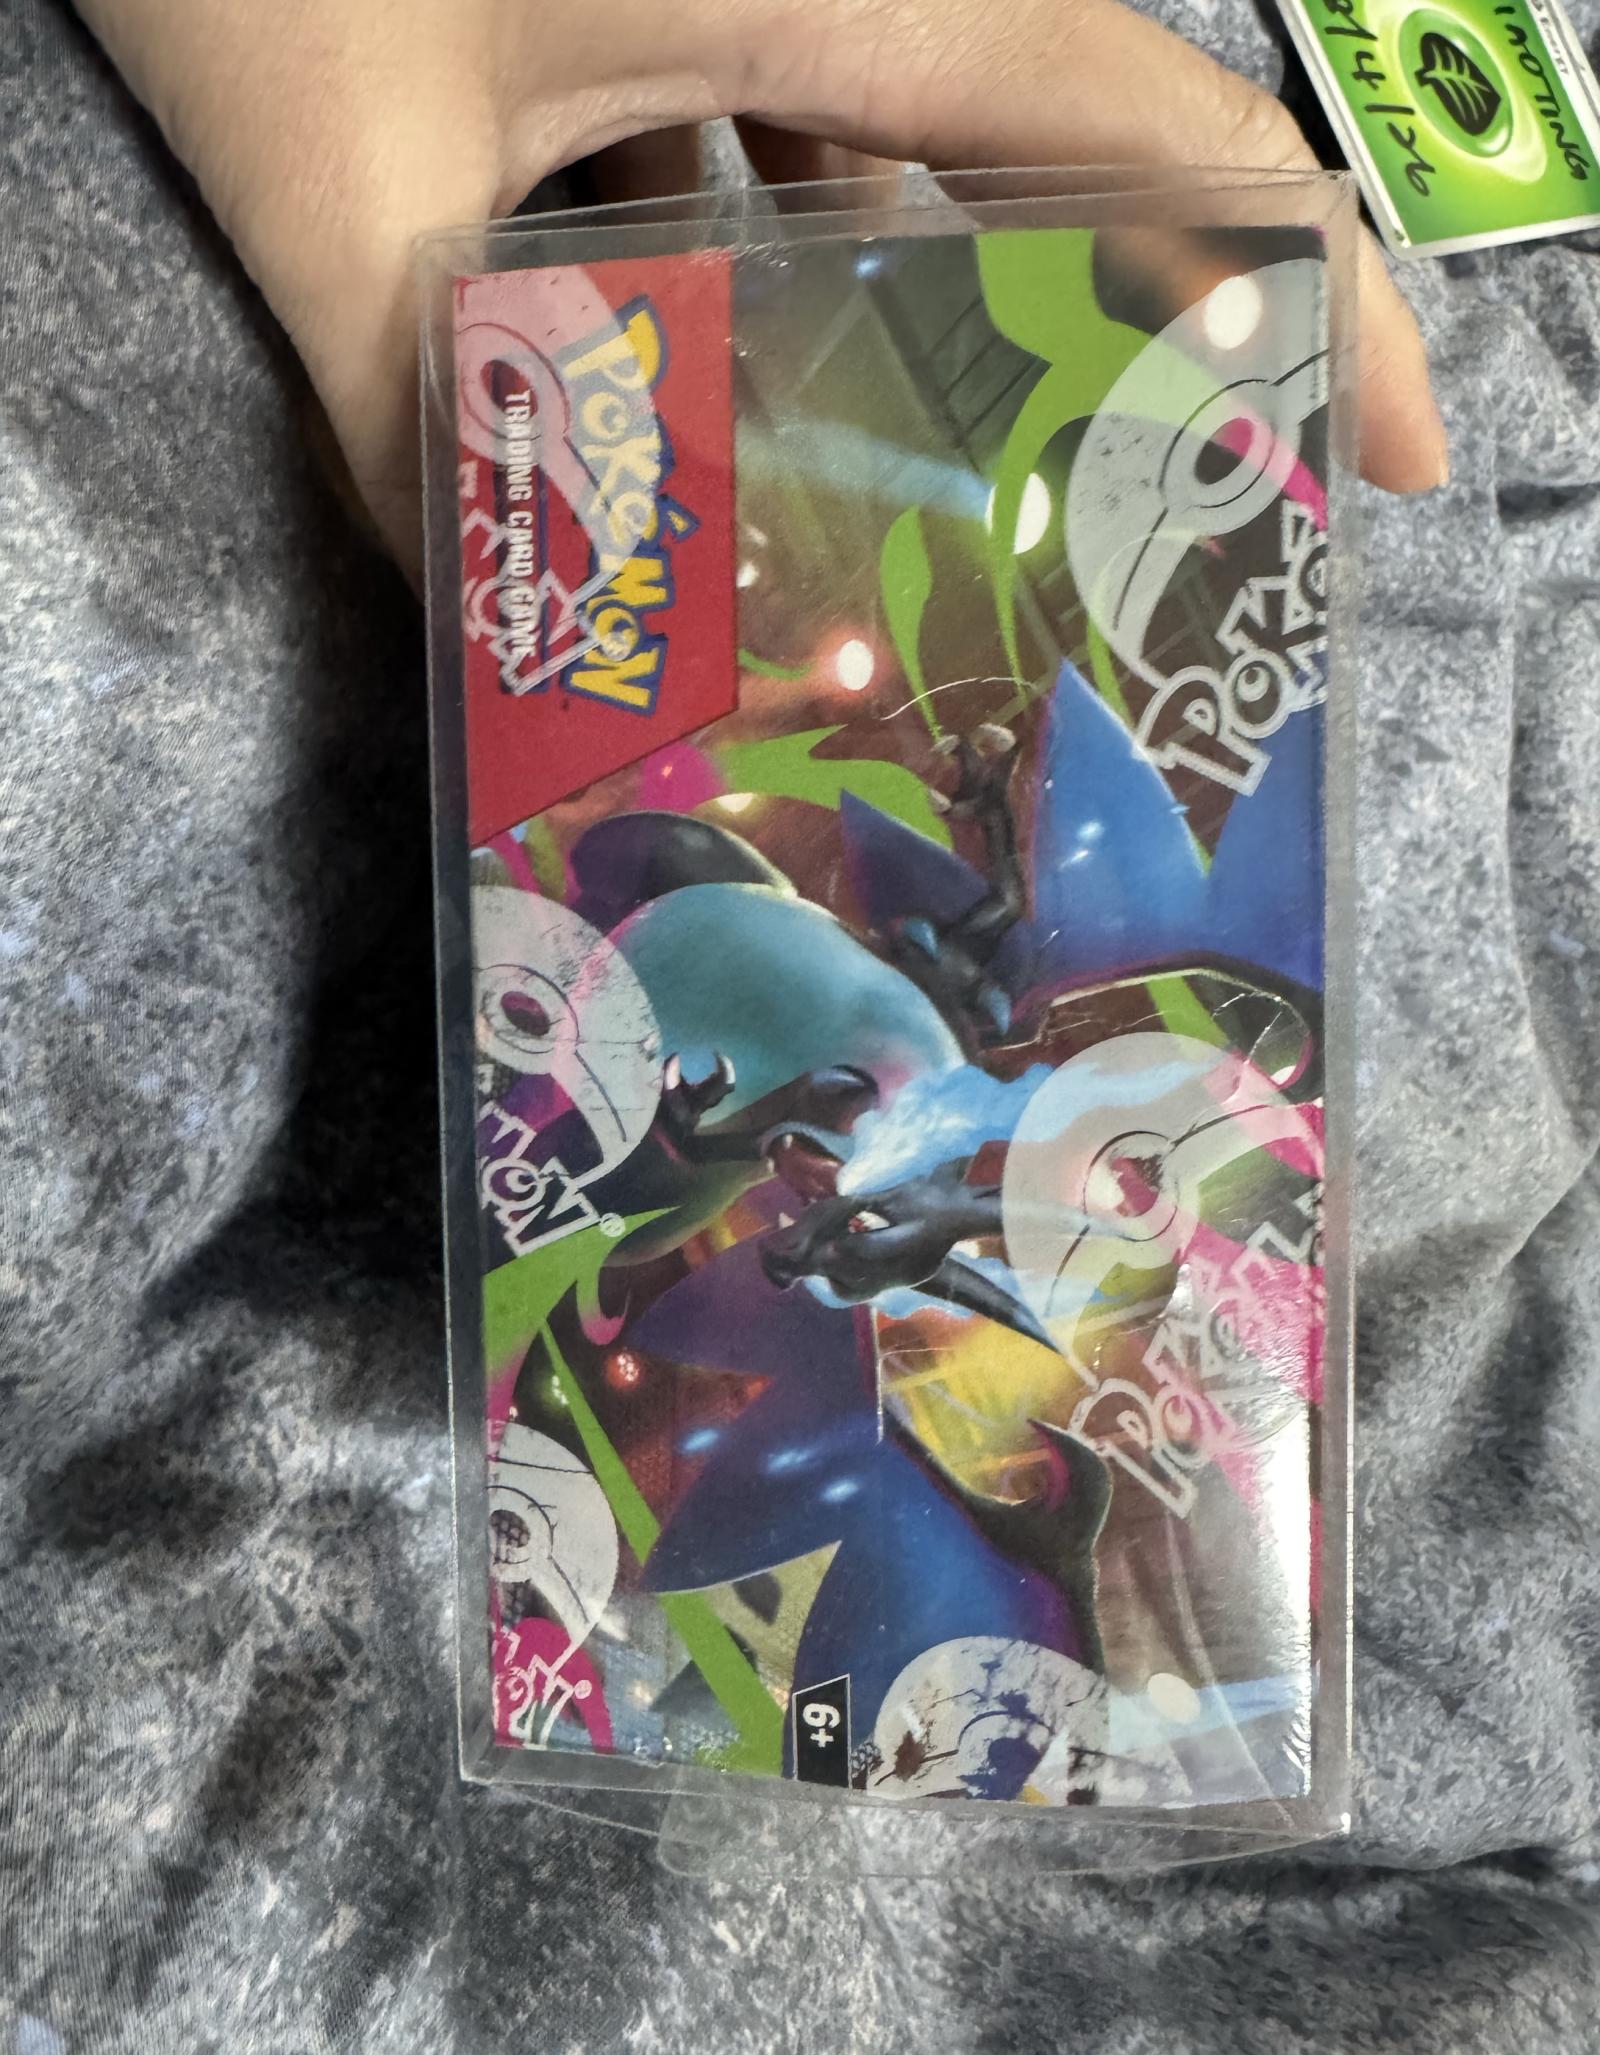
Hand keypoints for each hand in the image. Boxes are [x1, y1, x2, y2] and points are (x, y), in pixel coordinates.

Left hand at [78, 0, 1448, 580]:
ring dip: (912, 335)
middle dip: (1108, 353)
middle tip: (1114, 559)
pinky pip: (775, 119)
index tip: (1390, 465)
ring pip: (902, 156)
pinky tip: (714, 378)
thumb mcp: (322, 168)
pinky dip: (771, 249)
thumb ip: (416, 427)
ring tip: (912, 516)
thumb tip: (504, 657)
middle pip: (1062, 155)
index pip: (1161, 126)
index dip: (1317, 292)